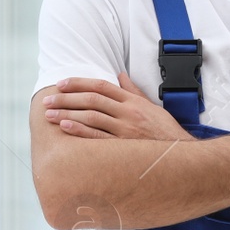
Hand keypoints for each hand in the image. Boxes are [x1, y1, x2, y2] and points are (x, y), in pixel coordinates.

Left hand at [42, 74, 194, 140]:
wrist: (181, 154)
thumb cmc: (165, 131)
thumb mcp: (151, 106)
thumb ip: (133, 91)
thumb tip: (120, 75)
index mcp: (133, 101)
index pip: (101, 86)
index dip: (79, 83)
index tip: (61, 84)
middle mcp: (128, 112)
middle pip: (92, 99)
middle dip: (66, 98)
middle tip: (48, 99)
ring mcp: (125, 130)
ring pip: (91, 116)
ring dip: (67, 113)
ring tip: (49, 114)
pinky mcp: (124, 147)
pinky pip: (98, 137)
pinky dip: (80, 131)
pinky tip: (65, 127)